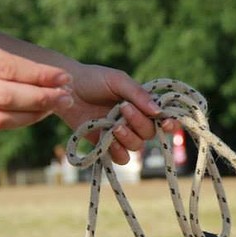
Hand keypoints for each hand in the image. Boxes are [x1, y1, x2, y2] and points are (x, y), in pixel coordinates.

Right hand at [0, 32, 71, 131]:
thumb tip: (29, 56)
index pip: (6, 67)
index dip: (40, 75)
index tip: (65, 77)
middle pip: (6, 97)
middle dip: (42, 99)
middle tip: (67, 97)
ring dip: (32, 115)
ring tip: (54, 106)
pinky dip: (12, 121)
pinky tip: (30, 113)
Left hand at [57, 62, 177, 163]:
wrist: (65, 88)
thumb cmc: (94, 79)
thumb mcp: (118, 80)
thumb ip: (138, 94)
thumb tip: (157, 111)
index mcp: (144, 105)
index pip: (165, 119)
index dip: (170, 124)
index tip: (166, 124)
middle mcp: (136, 122)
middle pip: (150, 133)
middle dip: (139, 124)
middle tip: (123, 108)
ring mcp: (122, 134)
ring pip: (137, 146)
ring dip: (128, 138)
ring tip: (113, 126)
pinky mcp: (106, 145)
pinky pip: (121, 158)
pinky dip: (117, 152)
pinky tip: (108, 140)